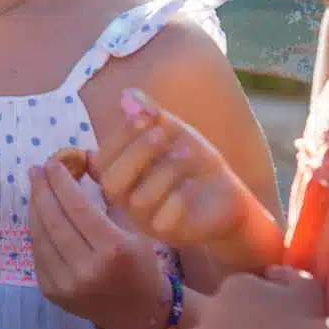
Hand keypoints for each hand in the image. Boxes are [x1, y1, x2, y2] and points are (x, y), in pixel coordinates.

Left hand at [27, 161, 169, 328]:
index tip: (53, 163)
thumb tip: (85, 159)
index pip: (78, 208)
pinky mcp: (52, 293)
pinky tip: (38, 213)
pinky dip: (36, 230)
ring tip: (35, 187)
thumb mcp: (136, 227)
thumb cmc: (140, 264)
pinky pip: (38, 254)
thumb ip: (110, 194)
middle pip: (54, 221)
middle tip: (36, 170)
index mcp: (113, 250)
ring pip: (40, 236)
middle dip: (42, 191)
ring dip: (35, 208)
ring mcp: (66, 285)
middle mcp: (86, 270)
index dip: (62, 183)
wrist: (136, 312)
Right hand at [93, 88, 245, 248]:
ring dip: (164, 171)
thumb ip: (153, 117)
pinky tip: (193, 183)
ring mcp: (145, 220)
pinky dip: (178, 198)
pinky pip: (163, 221)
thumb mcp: (176, 134)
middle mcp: (126, 200)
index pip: (100, 159)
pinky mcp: (169, 234)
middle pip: (110, 183)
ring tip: (187, 153)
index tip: (146, 115)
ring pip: (138, 200)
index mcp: (121, 175)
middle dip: (135, 152)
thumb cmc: (194, 165)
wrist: (227, 197)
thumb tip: (127, 94)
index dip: (120, 135)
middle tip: (162, 133)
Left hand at [184, 266, 324, 328]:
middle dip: (221, 327)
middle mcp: (215, 305)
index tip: (258, 326)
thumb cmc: (311, 322)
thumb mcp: (307, 287)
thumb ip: (287, 273)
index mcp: (236, 284)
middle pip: (209, 315)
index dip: (243, 310)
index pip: (230, 294)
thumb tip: (271, 271)